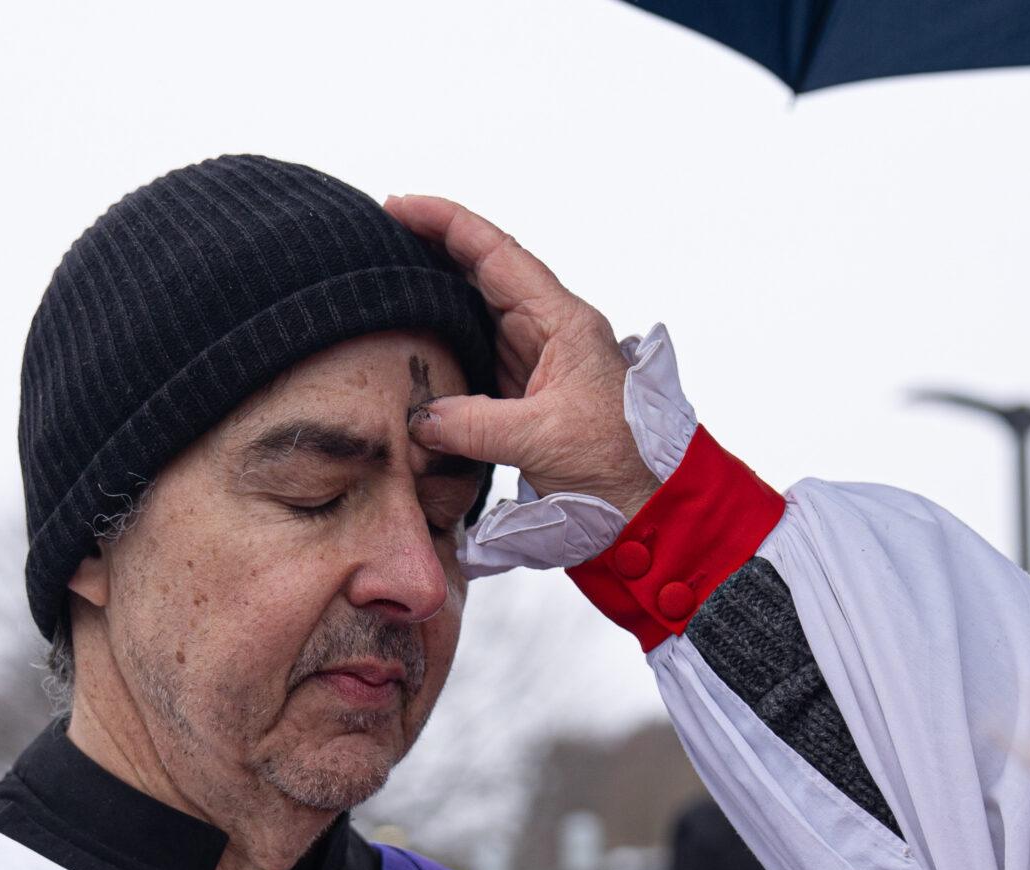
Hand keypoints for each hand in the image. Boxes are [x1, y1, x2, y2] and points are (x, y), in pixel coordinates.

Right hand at [386, 194, 660, 517]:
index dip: (448, 223)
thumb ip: (474, 425)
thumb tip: (420, 419)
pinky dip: (446, 345)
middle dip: (432, 249)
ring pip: (477, 313)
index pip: (497, 252)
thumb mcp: (542, 439)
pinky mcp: (528, 394)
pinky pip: (479, 355)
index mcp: (563, 321)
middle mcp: (550, 330)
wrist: (652, 503)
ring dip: (435, 298)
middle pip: (483, 272)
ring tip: (385, 282)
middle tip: (377, 236)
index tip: (401, 206)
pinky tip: (416, 344)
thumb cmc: (620, 461)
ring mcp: (538, 361)